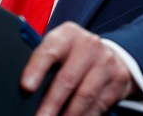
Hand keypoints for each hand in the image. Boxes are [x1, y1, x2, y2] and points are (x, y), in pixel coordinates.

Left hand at [21, 21, 136, 115]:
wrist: (110, 54)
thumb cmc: (73, 55)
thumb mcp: (59, 49)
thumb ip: (43, 62)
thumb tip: (24, 89)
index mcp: (67, 35)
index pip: (50, 50)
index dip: (36, 69)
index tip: (26, 88)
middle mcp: (88, 45)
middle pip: (67, 79)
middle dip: (51, 104)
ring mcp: (106, 62)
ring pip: (84, 96)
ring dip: (68, 115)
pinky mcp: (118, 80)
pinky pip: (98, 105)